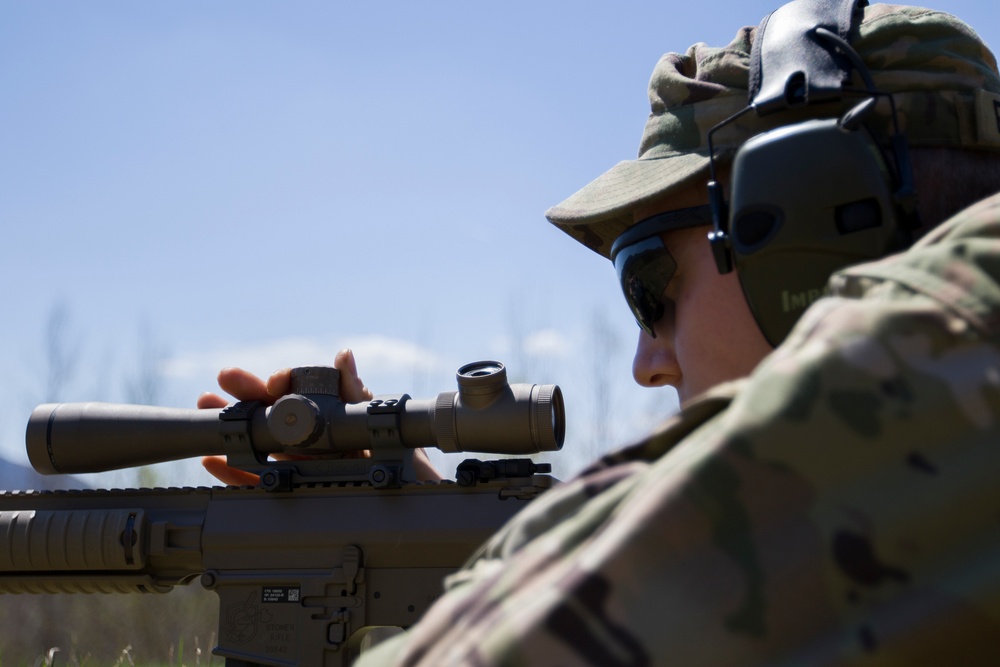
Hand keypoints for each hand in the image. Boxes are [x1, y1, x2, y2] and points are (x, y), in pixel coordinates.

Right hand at [198, 348, 440, 484]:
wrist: (419, 504)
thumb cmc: (408, 461)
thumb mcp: (385, 426)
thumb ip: (359, 395)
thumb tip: (343, 355)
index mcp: (334, 416)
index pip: (300, 393)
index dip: (281, 383)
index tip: (272, 383)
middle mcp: (316, 438)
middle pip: (272, 415)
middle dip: (244, 397)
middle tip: (219, 384)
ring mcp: (305, 465)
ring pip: (260, 445)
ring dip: (231, 429)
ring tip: (205, 410)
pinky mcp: (298, 495)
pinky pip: (261, 485)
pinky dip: (235, 474)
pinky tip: (214, 461)